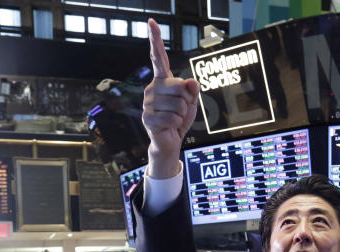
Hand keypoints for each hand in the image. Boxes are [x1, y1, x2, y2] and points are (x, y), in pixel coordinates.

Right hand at [142, 18, 198, 178]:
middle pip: (179, 87)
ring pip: (178, 105)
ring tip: (174, 119)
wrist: (170, 141)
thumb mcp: (191, 102)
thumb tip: (191, 82)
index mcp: (162, 80)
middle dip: (187, 101)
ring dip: (182, 115)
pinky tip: (170, 127)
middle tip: (180, 111)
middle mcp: (152, 88)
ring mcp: (148, 102)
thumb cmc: (179, 119)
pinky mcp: (147, 118)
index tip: (151, 22)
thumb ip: (192, 91)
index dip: (156, 40)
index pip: (159, 57)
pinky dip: (177, 125)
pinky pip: (173, 118)